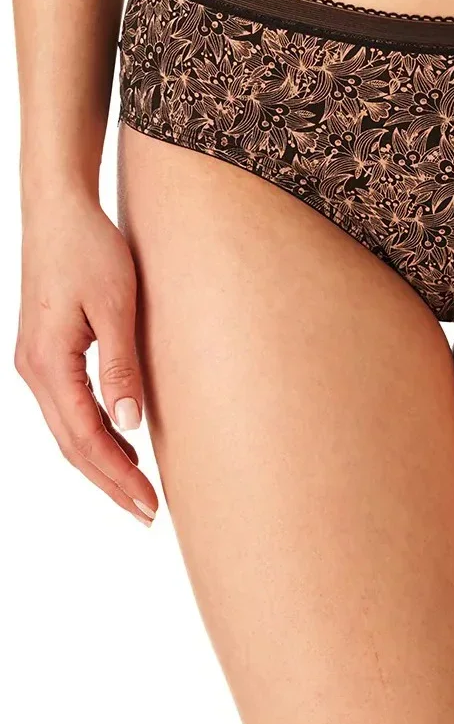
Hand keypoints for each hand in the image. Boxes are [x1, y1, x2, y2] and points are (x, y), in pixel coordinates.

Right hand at [15, 194, 157, 523]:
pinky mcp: (46, 353)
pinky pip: (68, 408)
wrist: (59, 209)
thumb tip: (130, 425)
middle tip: (148, 513)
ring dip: (102, 462)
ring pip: (68, 430)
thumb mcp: (115, 307)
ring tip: (138, 491)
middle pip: (72, 445)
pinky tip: (122, 443)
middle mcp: (33, 370)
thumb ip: (120, 367)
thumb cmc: (91, 250)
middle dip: (110, 482)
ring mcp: (36, 363)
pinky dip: (94, 434)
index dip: (118, 476)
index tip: (149, 505)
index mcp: (48, 364)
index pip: (85, 439)